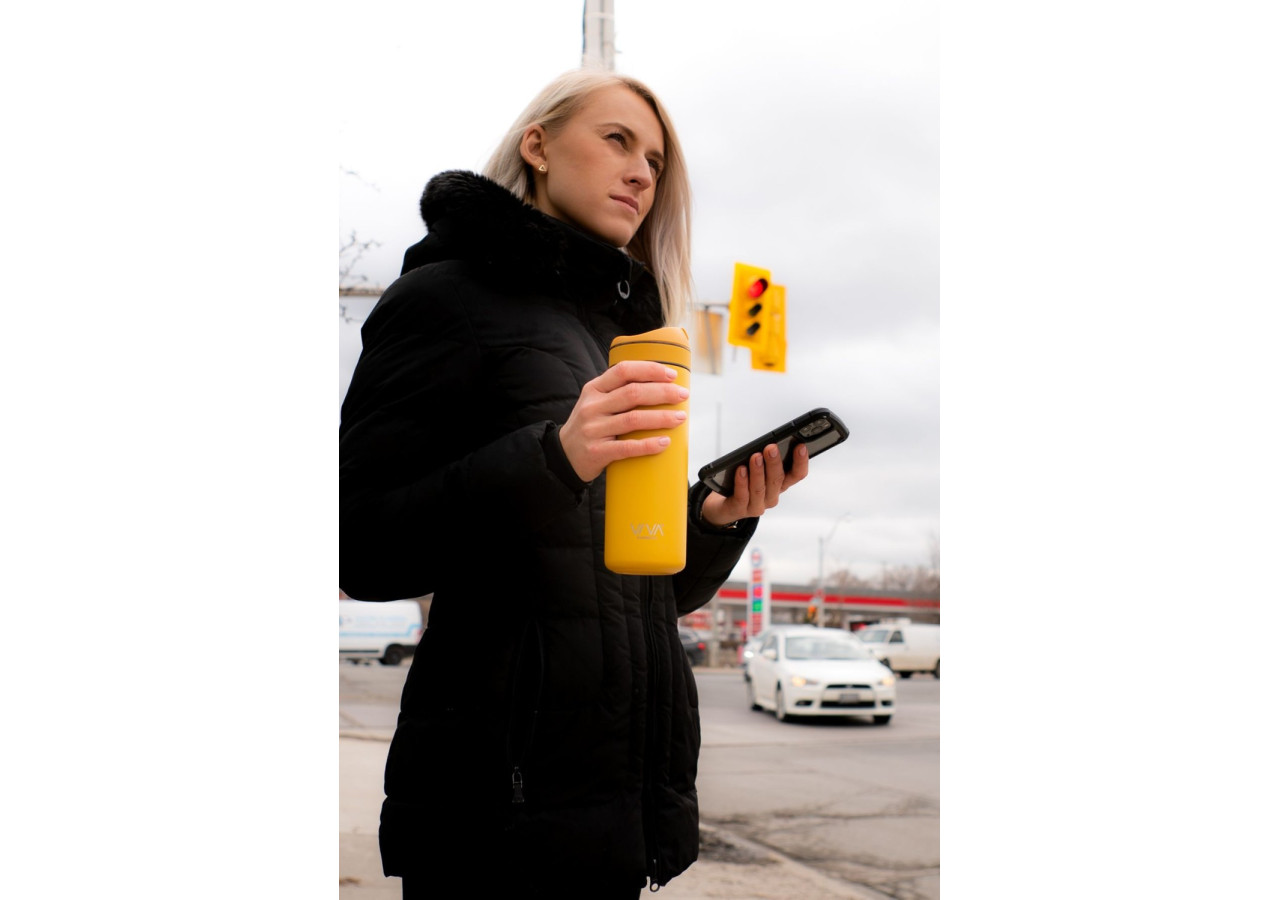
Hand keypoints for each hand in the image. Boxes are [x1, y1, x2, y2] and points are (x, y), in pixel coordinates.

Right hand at [559, 360, 688, 481]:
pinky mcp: (597, 452)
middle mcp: (592, 407)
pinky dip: (648, 445)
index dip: (650, 370)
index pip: (623, 371)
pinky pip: (627, 447)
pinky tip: (664, 443)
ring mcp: (593, 430)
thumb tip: (660, 386)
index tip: (672, 375)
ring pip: (634, 419)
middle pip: (633, 393)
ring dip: (661, 418)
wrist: (563, 456)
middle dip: (663, 393)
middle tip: (682, 395)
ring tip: (680, 418)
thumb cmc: (589, 426)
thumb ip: (618, 392)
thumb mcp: (595, 403)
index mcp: (594, 389)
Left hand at [700, 442, 808, 527]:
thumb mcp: (760, 470)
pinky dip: (742, 482)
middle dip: (774, 463)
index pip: (797, 474)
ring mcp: (757, 505)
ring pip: (760, 488)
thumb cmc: (745, 483)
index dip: (801, 462)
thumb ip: (766, 458)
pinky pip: (742, 495)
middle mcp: (772, 496)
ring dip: (758, 471)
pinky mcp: (740, 509)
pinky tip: (741, 470)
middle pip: (777, 480)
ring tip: (755, 457)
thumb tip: (770, 443)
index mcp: (781, 485)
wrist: (725, 505)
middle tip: (771, 448)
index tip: (800, 446)